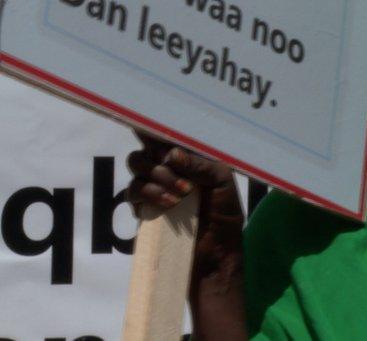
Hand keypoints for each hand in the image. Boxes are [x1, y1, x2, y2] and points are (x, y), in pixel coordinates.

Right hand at [126, 132, 247, 338]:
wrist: (217, 256)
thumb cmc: (226, 217)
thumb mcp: (223, 184)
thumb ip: (202, 164)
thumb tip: (172, 155)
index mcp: (192, 159)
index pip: (169, 135)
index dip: (156, 124)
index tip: (147, 118)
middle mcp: (172, 169)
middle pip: (148, 147)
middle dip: (161, 159)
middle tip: (184, 180)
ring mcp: (157, 187)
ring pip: (137, 166)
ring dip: (156, 177)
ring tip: (181, 195)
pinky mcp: (145, 208)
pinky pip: (132, 191)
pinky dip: (148, 194)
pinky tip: (168, 204)